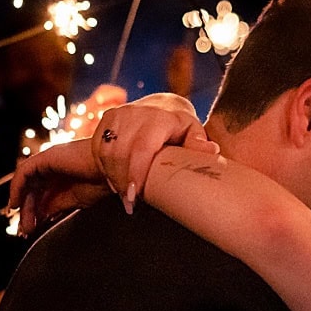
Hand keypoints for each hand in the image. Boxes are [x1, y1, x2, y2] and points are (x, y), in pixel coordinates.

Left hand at [6, 139, 113, 237]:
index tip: (32, 229)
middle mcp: (53, 167)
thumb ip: (56, 206)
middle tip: (26, 231)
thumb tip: (41, 217)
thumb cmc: (103, 180)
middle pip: (32, 190)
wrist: (114, 167)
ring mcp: (49, 161)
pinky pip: (24, 173)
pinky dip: (17, 188)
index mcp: (62, 175)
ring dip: (24, 205)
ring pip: (27, 183)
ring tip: (25, 224)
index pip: (41, 194)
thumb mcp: (75, 200)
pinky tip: (17, 204)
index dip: (35, 212)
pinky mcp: (46, 157)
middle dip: (28, 212)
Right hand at [91, 98, 217, 213]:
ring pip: (107, 153)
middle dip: (122, 182)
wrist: (161, 107)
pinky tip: (116, 181)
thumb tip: (212, 151)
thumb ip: (199, 142)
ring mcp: (118, 115)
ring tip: (125, 195)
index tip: (133, 196)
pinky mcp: (106, 120)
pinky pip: (99, 149)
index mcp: (160, 118)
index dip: (136, 173)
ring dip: (113, 177)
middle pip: (121, 154)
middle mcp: (136, 113)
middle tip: (130, 204)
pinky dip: (104, 168)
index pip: (142, 148)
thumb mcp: (193, 132)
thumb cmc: (180, 127)